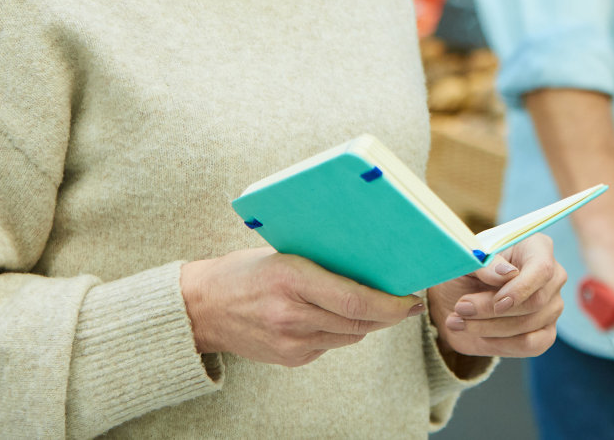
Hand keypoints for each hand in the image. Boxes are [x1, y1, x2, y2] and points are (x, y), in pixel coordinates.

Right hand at [180, 247, 424, 366]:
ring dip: (369, 324)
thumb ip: (322, 264)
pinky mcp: (289, 359)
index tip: (412, 300)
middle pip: (359, 323)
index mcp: (291, 279)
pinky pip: (330, 345)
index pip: (355, 301)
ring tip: (381, 307)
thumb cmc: (245, 271)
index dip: (391, 305)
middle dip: (389, 315)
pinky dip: (342, 331)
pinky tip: (339, 316)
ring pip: (349, 337)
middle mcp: (291, 316)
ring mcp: (290, 343)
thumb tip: (371, 266)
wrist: (202, 308)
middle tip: (408, 304)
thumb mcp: (283, 254)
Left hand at [428, 233, 565, 360]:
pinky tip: (480, 335)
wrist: (459, 297)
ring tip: (458, 321)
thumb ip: (486, 264)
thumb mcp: (468, 261)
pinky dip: (502, 344)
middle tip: (461, 308)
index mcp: (536, 247)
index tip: (497, 302)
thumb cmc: (467, 271)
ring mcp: (552, 306)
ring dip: (489, 327)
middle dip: (493, 310)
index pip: (542, 269)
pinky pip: (533, 345)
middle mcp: (552, 276)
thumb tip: (506, 273)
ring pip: (529, 326)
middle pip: (535, 301)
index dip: (521, 288)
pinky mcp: (546, 332)